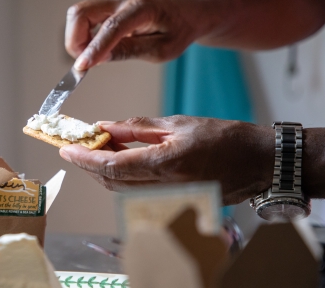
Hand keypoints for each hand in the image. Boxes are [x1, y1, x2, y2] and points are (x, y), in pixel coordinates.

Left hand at [59, 116, 273, 204]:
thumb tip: (107, 126)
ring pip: (122, 190)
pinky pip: (137, 192)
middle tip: (77, 145)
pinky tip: (120, 160)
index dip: (84, 158)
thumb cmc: (226, 138)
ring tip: (96, 148)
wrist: (259, 162)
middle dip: (88, 165)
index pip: (112, 166)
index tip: (66, 148)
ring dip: (103, 171)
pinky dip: (122, 177)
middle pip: (111, 182)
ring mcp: (169, 198)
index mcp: (165, 163)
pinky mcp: (174, 201)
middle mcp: (165, 186)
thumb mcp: (178, 123)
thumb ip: (138, 128)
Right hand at [65, 0, 209, 69]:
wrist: (189, 12)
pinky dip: (82, 34)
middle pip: (81, 13)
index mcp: (142, 8)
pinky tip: (96, 48)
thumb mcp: (162, 49)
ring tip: (92, 57)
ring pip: (78, 14)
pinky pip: (85, 16)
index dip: (93, 49)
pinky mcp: (108, 4)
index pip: (110, 28)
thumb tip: (100, 59)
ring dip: (77, 38)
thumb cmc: (180, 30)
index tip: (81, 68)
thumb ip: (130, 51)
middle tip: (85, 63)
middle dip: (75, 41)